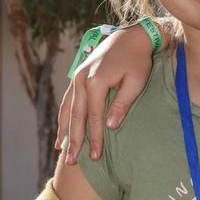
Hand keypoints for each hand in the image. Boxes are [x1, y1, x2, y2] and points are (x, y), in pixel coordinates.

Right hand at [56, 26, 156, 163]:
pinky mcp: (77, 78)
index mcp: (96, 81)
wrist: (130, 37)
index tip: (94, 156)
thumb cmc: (138, 61)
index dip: (94, 138)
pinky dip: (63, 118)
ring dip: (65, 131)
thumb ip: (122, 104)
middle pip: (77, 116)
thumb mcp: (135, 82)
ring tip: (62, 151)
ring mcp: (76, 78)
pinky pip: (67, 102)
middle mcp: (81, 80)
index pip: (94, 117)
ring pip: (67, 110)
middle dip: (75, 140)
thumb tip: (109, 126)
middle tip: (72, 161)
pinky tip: (62, 132)